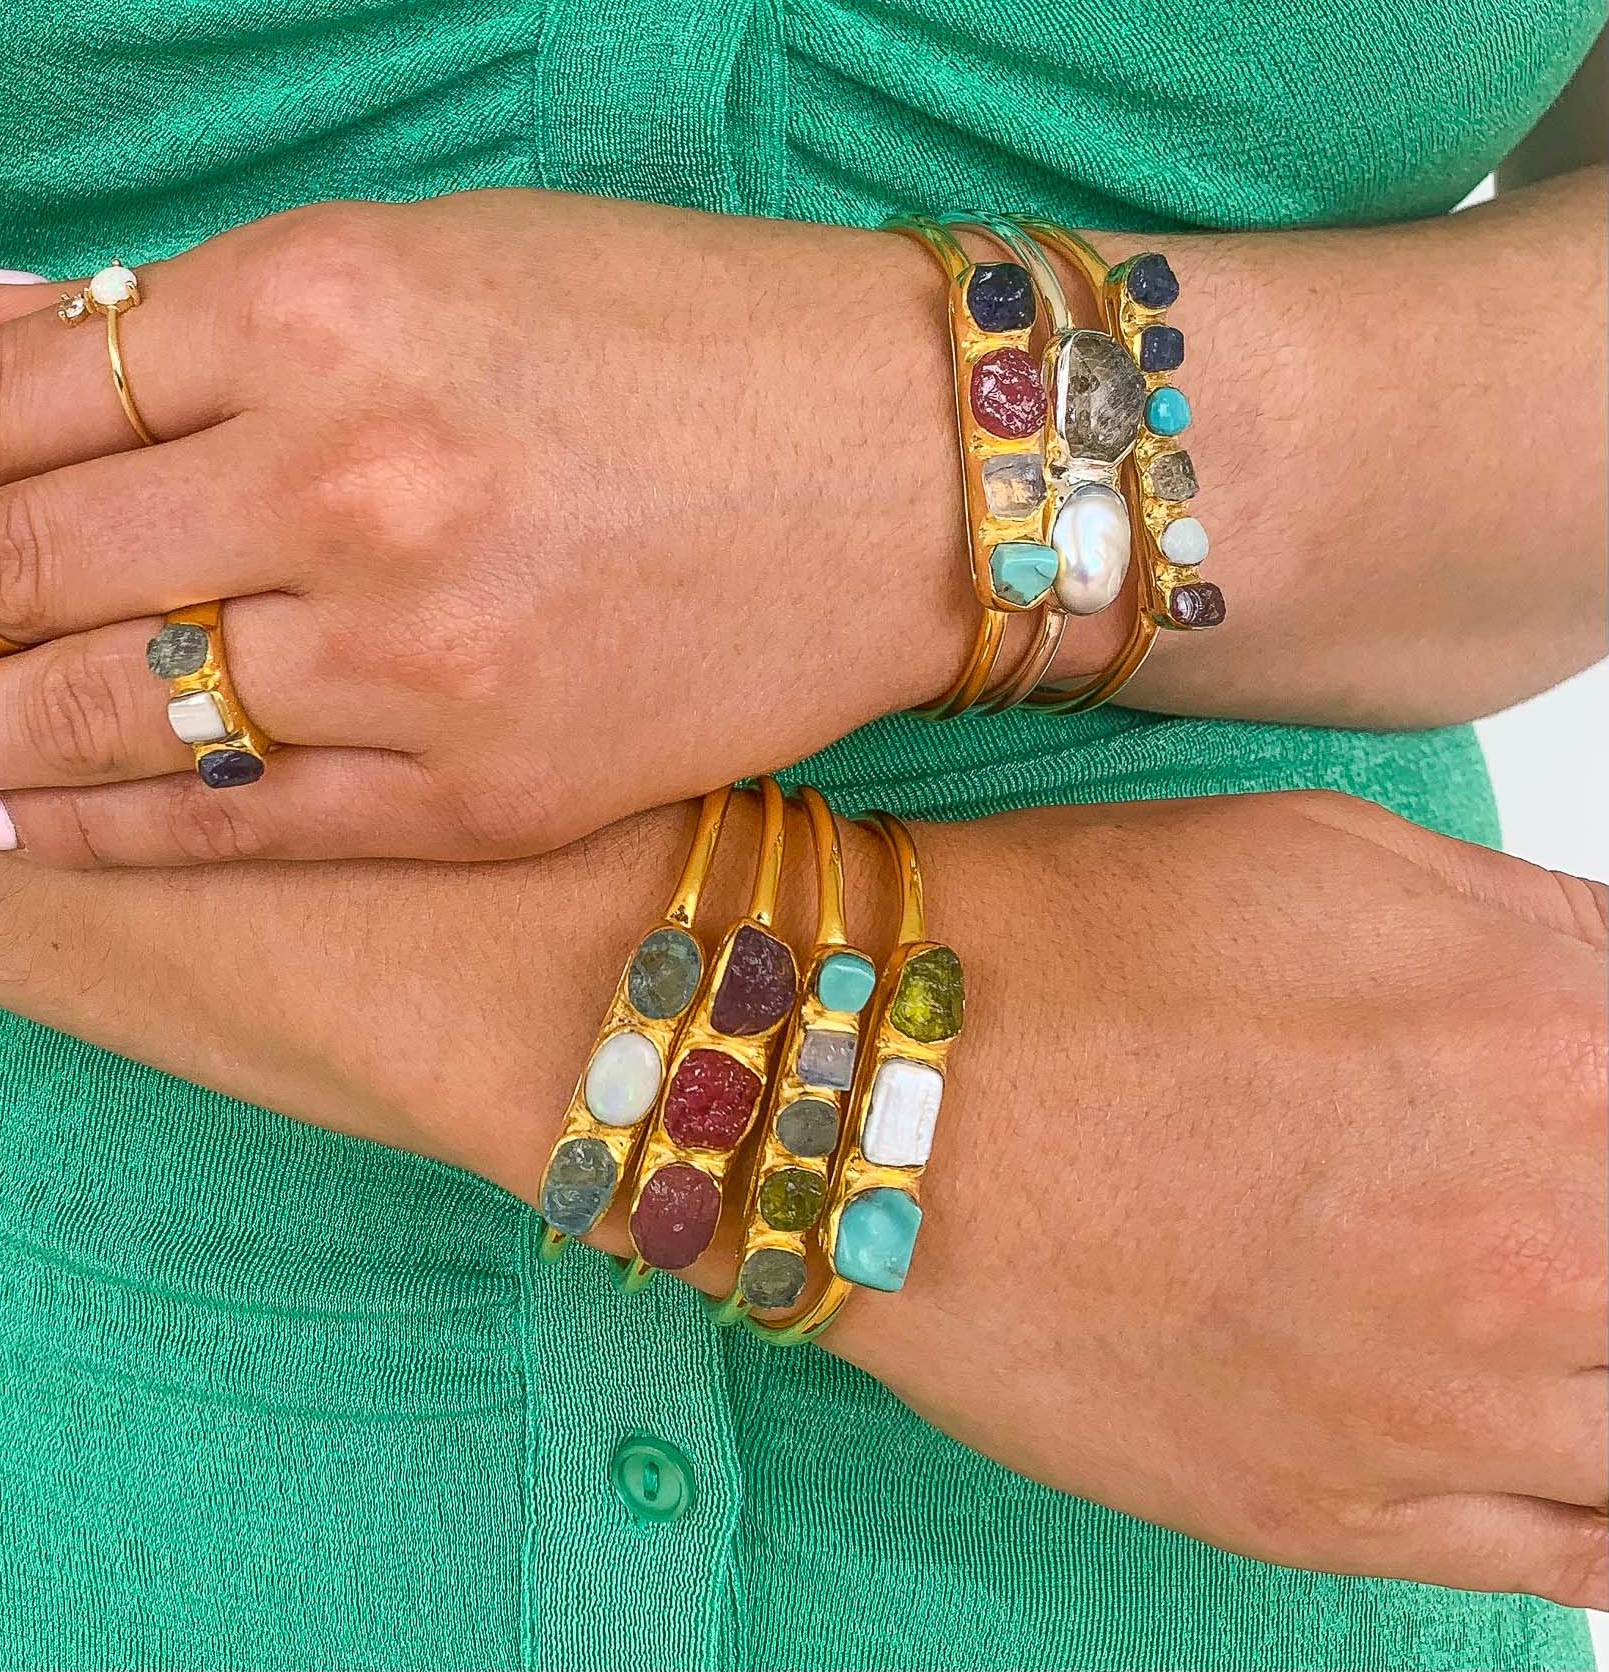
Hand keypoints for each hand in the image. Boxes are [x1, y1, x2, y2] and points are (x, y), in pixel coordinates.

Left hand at [0, 189, 961, 861]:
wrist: (907, 464)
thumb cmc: (669, 327)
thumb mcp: (429, 250)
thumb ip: (191, 299)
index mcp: (328, 298)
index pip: (13, 389)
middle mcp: (354, 473)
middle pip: (25, 559)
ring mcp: (422, 648)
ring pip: (108, 712)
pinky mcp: (492, 785)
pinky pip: (247, 819)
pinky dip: (102, 828)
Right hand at [843, 790, 1607, 1606]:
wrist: (882, 1079)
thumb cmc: (1082, 942)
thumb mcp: (1340, 854)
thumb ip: (1546, 934)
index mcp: (1562, 1054)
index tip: (1584, 1124)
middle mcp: (1547, 1251)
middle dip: (1603, 1231)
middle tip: (1545, 1218)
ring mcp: (1449, 1407)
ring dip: (1604, 1353)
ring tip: (1539, 1305)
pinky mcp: (1340, 1512)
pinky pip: (1578, 1563)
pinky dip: (1608, 1512)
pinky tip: (1583, 1453)